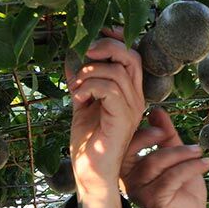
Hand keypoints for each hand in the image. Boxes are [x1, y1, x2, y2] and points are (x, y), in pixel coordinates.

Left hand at [66, 30, 144, 207]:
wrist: (89, 172)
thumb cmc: (87, 142)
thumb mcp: (82, 104)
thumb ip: (82, 82)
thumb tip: (72, 58)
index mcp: (129, 93)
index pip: (132, 55)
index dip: (117, 39)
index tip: (95, 35)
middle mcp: (136, 99)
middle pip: (131, 56)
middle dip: (105, 48)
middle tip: (84, 55)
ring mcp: (132, 109)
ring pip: (116, 72)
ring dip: (89, 73)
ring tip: (76, 88)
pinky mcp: (122, 119)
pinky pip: (110, 88)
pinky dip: (89, 86)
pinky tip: (78, 98)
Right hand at [122, 107, 208, 207]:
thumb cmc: (181, 189)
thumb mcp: (174, 156)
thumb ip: (165, 135)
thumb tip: (156, 110)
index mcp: (129, 168)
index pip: (125, 143)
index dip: (141, 132)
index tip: (161, 127)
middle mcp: (129, 180)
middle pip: (137, 150)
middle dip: (155, 138)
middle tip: (170, 133)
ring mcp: (140, 191)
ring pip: (157, 162)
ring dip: (182, 153)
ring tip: (199, 152)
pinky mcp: (156, 200)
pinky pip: (172, 176)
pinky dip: (191, 167)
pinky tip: (205, 163)